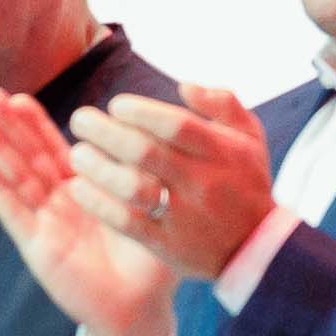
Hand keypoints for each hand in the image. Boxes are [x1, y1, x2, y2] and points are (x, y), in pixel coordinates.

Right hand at [0, 87, 178, 335]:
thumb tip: (158, 130)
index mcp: (85, 189)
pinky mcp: (39, 248)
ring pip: (18, 180)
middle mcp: (60, 203)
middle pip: (28, 157)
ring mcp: (46, 224)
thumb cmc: (149, 261)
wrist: (140, 309)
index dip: (35, 123)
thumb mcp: (154, 208)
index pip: (54, 149)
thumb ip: (150, 172)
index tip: (19, 96)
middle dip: (8, 127)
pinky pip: (17, 215)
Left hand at [60, 85, 279, 284]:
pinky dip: (98, 203)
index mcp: (222, 152)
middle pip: (146, 152)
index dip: (141, 112)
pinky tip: (78, 188)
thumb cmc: (245, 184)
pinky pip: (125, 221)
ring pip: (132, 187)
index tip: (115, 105)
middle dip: (106, 132)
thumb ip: (223, 104)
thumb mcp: (249, 138)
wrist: (259, 250)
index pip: (176, 126)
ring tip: (77, 154)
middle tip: (80, 119)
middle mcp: (202, 182)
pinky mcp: (166, 244)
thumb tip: (184, 85)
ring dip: (98, 168)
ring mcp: (183, 215)